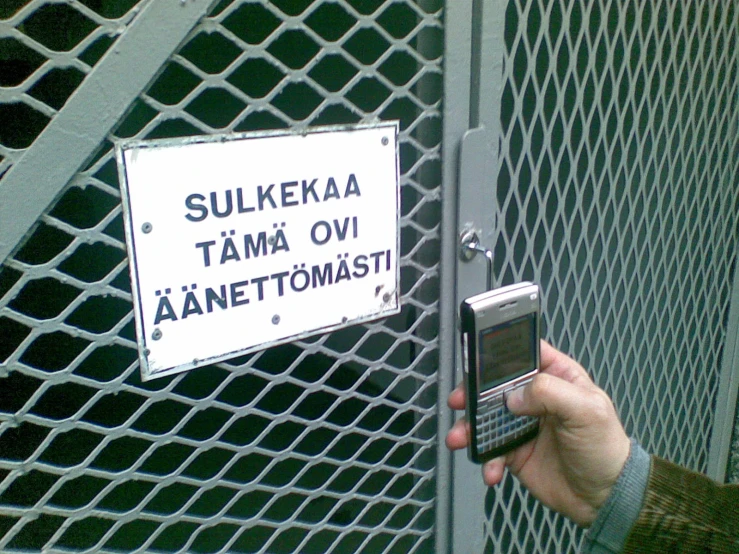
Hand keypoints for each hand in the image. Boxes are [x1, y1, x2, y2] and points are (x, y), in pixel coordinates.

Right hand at [445, 341, 630, 526]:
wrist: (604, 498)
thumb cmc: (606, 448)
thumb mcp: (588, 410)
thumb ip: (550, 392)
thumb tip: (514, 394)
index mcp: (556, 376)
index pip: (523, 353)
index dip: (500, 353)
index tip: (478, 359)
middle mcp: (536, 397)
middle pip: (494, 384)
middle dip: (473, 391)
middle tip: (460, 400)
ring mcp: (522, 423)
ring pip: (485, 416)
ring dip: (469, 427)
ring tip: (460, 438)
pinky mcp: (514, 450)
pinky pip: (489, 448)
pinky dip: (485, 458)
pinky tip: (491, 469)